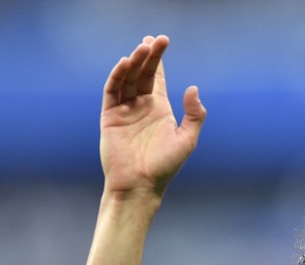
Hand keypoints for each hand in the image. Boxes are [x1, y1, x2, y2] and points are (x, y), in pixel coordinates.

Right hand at [100, 35, 205, 197]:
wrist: (140, 185)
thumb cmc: (165, 166)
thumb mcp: (187, 139)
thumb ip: (194, 115)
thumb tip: (193, 88)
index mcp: (159, 108)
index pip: (157, 77)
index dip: (158, 60)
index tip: (162, 41)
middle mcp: (141, 106)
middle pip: (143, 73)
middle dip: (148, 56)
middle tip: (154, 39)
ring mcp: (125, 109)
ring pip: (128, 79)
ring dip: (134, 62)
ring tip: (142, 48)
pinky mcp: (110, 116)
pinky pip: (112, 91)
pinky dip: (117, 77)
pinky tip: (125, 64)